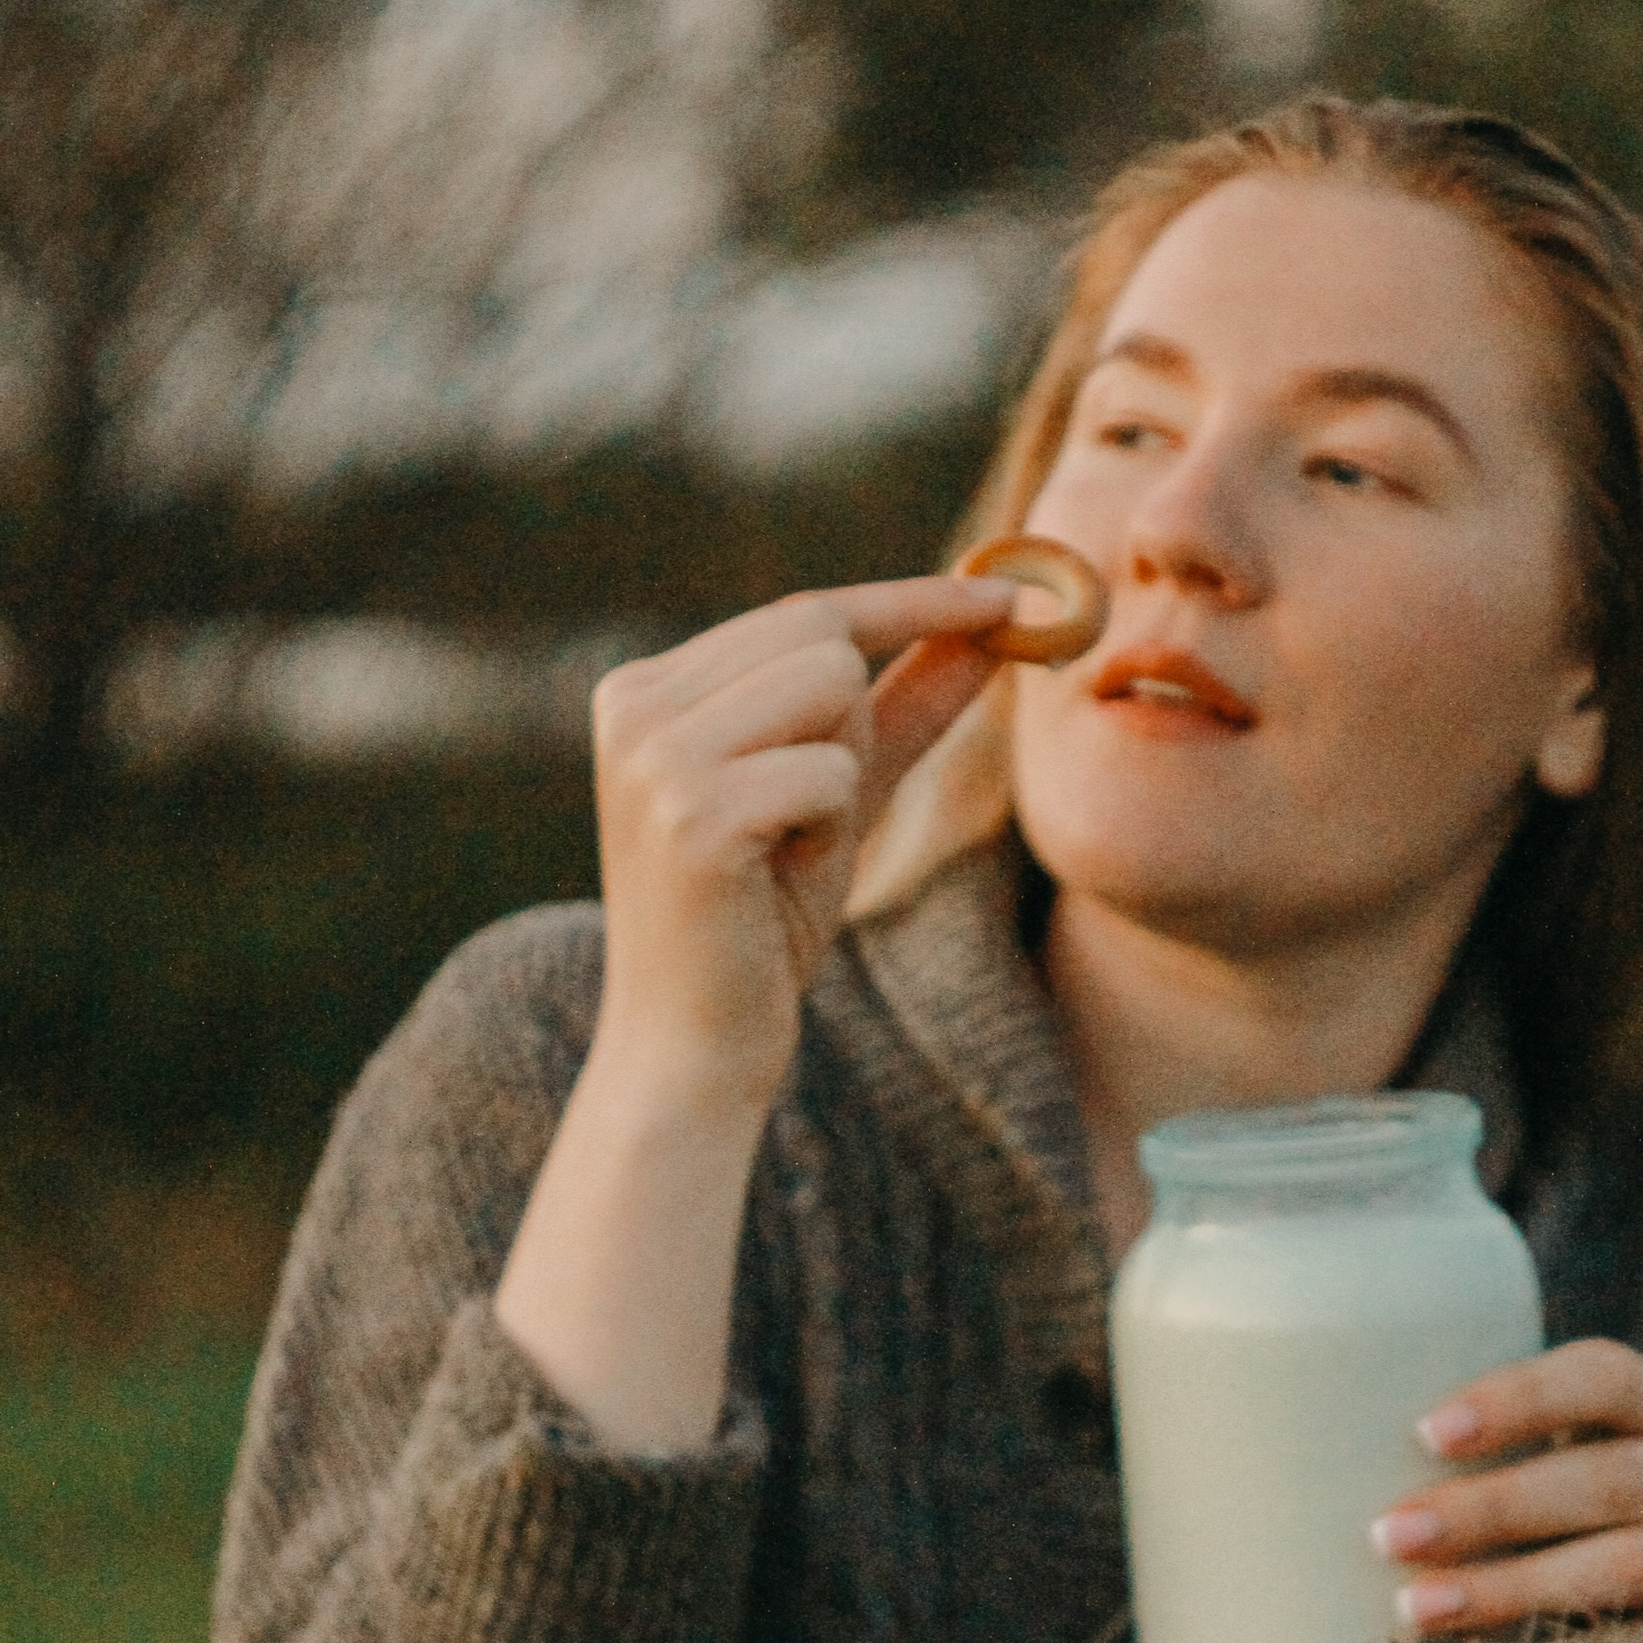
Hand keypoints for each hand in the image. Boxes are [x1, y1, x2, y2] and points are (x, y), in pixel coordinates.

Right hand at [588, 576, 1013, 1125]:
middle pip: (821, 635)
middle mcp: (633, 704)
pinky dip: (831, 829)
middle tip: (830, 808)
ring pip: (831, 686)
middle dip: (862, 715)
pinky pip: (832, 772)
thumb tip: (994, 627)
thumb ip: (904, 706)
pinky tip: (773, 881)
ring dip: (842, 776)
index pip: (803, 611)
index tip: (1009, 593)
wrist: (694, 1050)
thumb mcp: (838, 796)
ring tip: (783, 848)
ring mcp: (655, 755)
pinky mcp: (692, 813)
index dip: (912, 600)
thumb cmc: (758, 924)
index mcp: (646, 690)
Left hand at [1372, 1340, 1642, 1642]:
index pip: (1606, 1377)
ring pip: (1633, 1567)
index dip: (1519, 1400)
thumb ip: (1514, 1455)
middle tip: (1389, 1535)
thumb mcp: (1599, 1457)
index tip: (1425, 1434)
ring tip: (1419, 1610)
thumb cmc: (1627, 1516)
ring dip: (1516, 1590)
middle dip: (1493, 1509)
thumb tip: (1342, 1472)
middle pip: (1613, 1480)